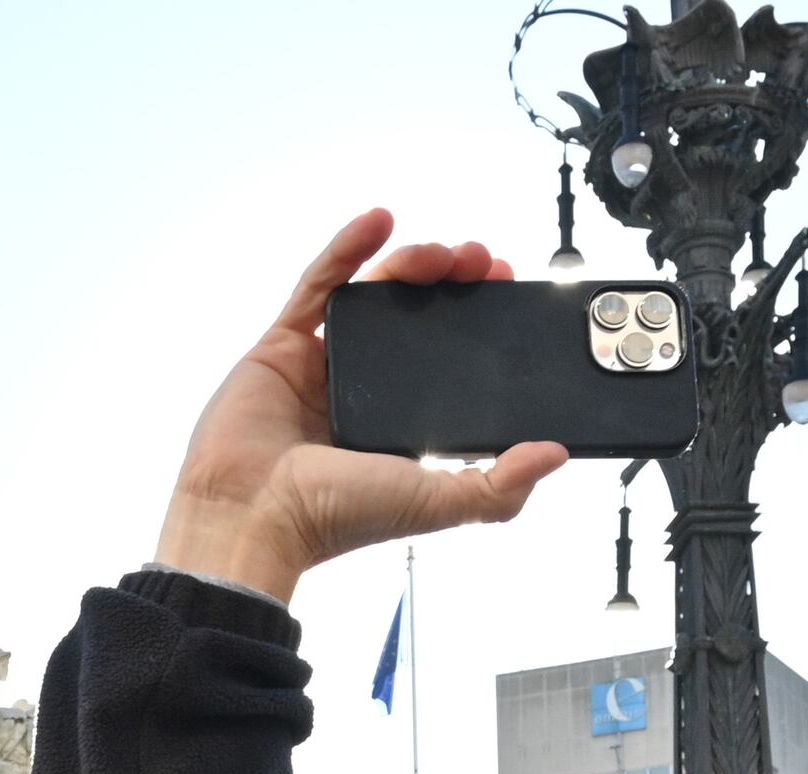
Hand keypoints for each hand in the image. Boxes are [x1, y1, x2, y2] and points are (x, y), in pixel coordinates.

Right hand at [153, 212, 566, 604]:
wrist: (253, 516)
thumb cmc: (335, 518)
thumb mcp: (436, 503)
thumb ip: (499, 486)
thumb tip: (555, 455)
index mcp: (398, 426)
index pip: (448, 360)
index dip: (478, 322)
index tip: (506, 292)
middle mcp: (362, 392)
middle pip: (414, 319)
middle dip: (453, 283)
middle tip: (482, 264)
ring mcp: (321, 365)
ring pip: (372, 297)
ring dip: (410, 263)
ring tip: (440, 251)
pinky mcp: (281, 346)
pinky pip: (318, 285)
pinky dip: (347, 248)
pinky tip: (380, 221)